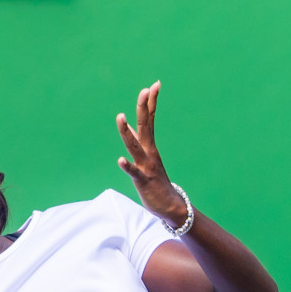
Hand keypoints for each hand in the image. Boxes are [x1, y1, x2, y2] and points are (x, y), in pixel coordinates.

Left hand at [116, 80, 188, 229]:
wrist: (171, 206)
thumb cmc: (156, 182)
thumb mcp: (146, 159)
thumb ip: (138, 143)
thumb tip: (128, 127)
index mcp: (149, 147)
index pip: (150, 120)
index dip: (151, 103)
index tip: (154, 85)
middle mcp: (149, 153)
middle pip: (145, 126)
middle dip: (144, 108)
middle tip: (146, 89)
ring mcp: (146, 166)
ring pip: (134, 146)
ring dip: (126, 132)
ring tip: (120, 116)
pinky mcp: (142, 181)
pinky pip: (134, 172)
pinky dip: (127, 166)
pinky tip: (119, 160)